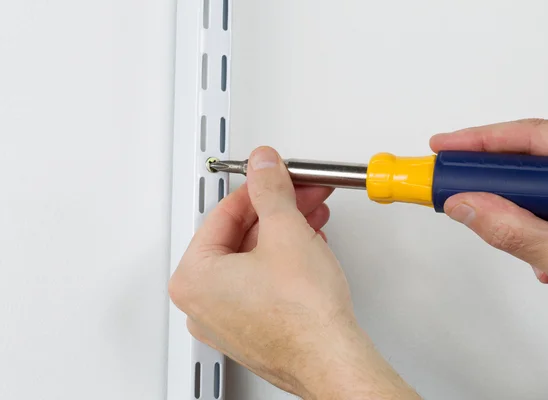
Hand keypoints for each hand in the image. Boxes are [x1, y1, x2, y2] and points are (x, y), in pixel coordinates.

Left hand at [169, 147, 420, 399]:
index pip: (224, 214)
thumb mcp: (285, 230)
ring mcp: (226, 320)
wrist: (332, 359)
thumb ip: (270, 189)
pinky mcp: (252, 330)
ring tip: (312, 217)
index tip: (274, 174)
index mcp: (193, 278)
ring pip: (254, 260)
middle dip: (278, 210)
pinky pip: (262, 283)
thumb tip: (263, 166)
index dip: (258, 187)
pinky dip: (285, 261)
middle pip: (240, 237)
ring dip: (286, 232)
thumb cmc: (303, 315)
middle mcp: (202, 304)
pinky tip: (309, 246)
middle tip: (301, 193)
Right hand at [431, 119, 547, 314]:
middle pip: (533, 156)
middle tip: (454, 185)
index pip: (532, 135)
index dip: (481, 139)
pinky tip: (539, 254)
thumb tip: (463, 205)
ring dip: (516, 208)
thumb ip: (510, 229)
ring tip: (505, 233)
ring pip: (540, 182)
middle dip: (494, 178)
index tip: (444, 147)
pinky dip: (535, 222)